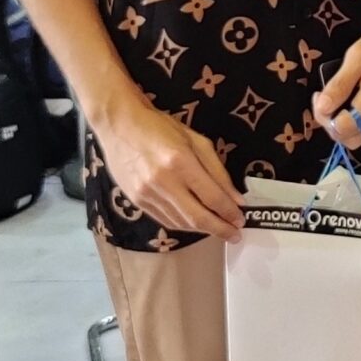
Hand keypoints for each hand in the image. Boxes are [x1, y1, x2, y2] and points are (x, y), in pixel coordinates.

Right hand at [95, 93, 242, 237]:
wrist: (119, 125)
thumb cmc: (161, 127)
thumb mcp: (196, 140)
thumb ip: (218, 171)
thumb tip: (236, 199)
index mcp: (181, 161)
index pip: (212, 197)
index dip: (229, 212)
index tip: (242, 219)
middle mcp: (163, 181)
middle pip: (197, 217)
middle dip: (220, 229)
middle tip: (235, 234)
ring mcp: (147, 194)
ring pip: (181, 222)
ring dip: (203, 229)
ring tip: (218, 229)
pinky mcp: (136, 201)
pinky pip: (165, 220)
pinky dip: (184, 225)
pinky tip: (196, 223)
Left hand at [313, 10, 360, 150]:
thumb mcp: (358, 55)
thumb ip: (339, 85)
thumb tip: (323, 107)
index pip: (341, 129)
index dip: (323, 117)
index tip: (320, 96)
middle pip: (351, 139)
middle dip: (332, 125)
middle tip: (326, 100)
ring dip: (345, 123)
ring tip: (341, 97)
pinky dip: (360, 119)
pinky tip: (358, 97)